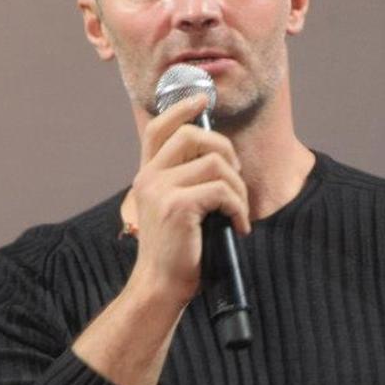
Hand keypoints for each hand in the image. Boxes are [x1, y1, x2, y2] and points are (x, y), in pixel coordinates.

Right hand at [126, 94, 250, 306]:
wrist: (160, 286)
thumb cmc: (175, 251)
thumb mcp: (174, 208)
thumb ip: (184, 182)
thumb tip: (219, 158)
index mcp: (147, 176)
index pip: (158, 128)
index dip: (180, 108)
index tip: (202, 99)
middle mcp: (148, 178)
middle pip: (192, 135)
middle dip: (225, 149)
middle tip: (236, 175)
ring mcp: (160, 190)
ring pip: (215, 164)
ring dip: (238, 187)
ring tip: (238, 211)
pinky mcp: (177, 206)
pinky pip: (222, 190)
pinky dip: (238, 207)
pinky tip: (237, 226)